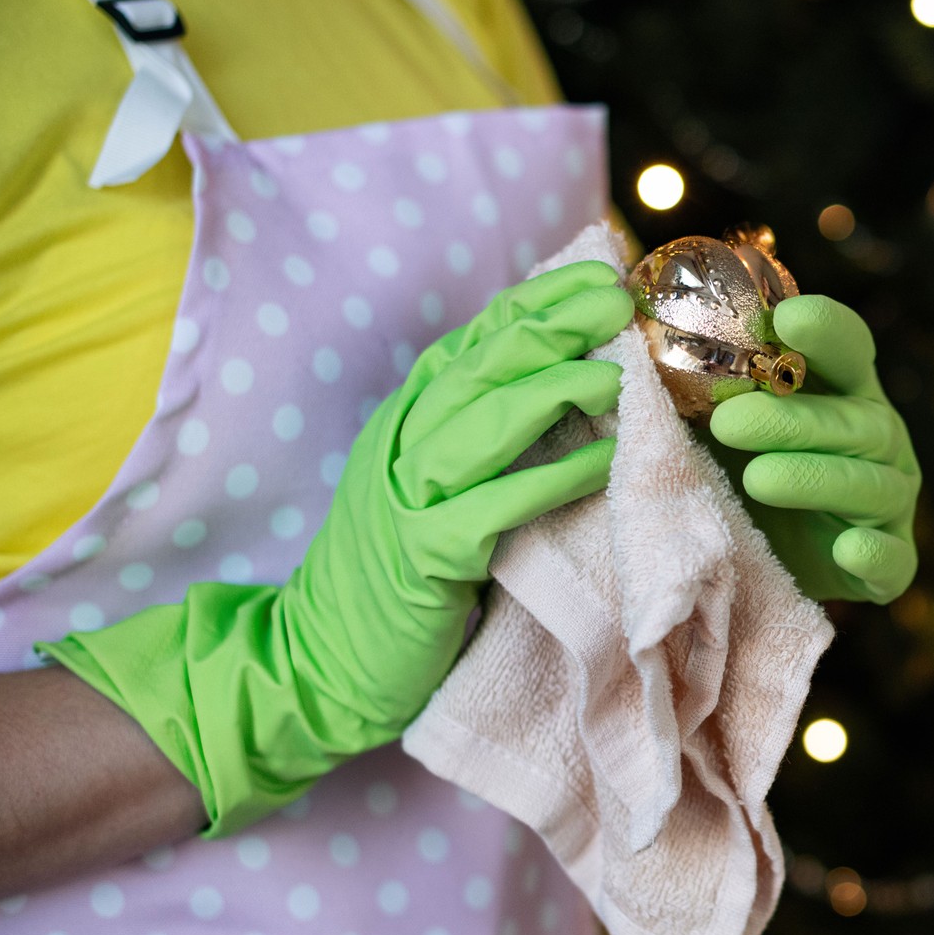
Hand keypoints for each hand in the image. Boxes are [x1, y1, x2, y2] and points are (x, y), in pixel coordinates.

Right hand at [44, 262, 631, 832]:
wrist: (320, 660)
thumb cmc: (399, 574)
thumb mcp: (435, 487)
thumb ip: (485, 439)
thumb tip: (570, 386)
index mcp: (408, 421)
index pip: (476, 342)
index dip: (535, 303)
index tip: (596, 274)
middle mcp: (403, 445)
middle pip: (480, 368)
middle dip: (549, 325)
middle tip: (612, 297)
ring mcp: (408, 498)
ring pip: (482, 424)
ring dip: (551, 391)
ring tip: (614, 371)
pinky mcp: (424, 557)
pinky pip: (497, 507)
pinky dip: (552, 479)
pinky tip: (602, 459)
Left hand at [707, 295, 918, 603]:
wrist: (761, 564)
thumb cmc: (737, 477)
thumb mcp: (715, 427)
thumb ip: (693, 387)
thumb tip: (627, 339)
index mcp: (843, 391)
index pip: (848, 349)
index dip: (825, 331)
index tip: (787, 319)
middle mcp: (877, 439)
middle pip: (853, 420)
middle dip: (792, 420)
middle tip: (728, 421)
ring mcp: (889, 500)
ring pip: (871, 484)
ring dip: (815, 480)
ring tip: (757, 481)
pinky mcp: (893, 561)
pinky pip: (894, 558)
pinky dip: (874, 554)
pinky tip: (848, 549)